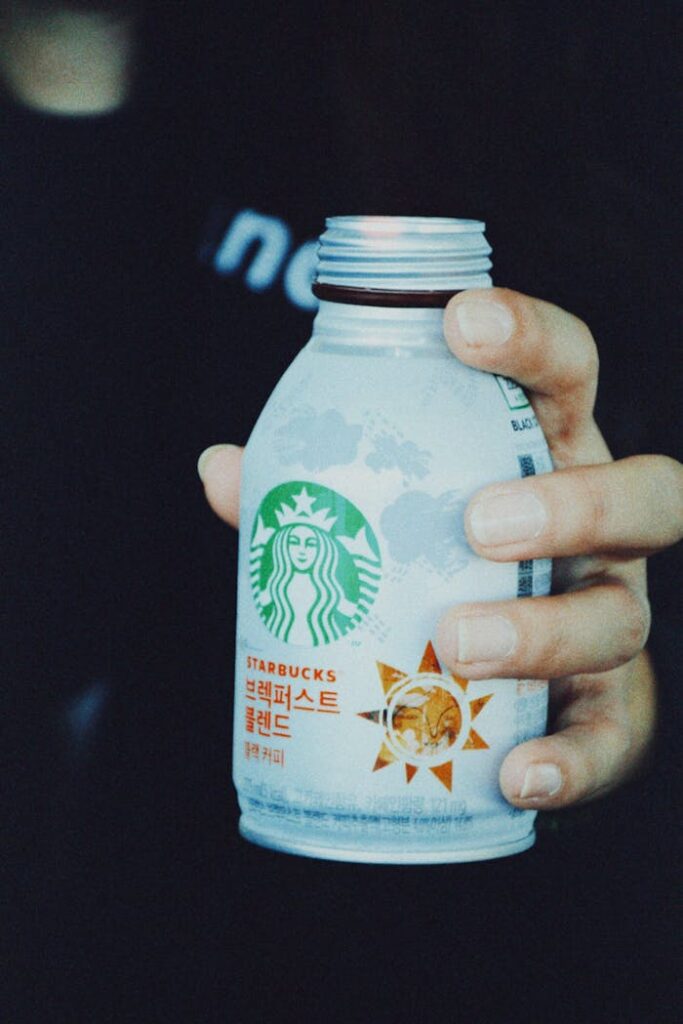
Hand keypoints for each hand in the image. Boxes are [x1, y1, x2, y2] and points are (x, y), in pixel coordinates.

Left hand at [198, 288, 682, 810]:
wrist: (486, 682)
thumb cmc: (434, 567)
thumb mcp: (383, 515)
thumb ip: (312, 491)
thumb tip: (220, 469)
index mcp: (546, 461)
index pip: (565, 377)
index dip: (531, 339)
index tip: (461, 323)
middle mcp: (599, 538)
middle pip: (644, 494)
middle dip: (572, 501)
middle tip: (479, 524)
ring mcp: (609, 621)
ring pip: (619, 618)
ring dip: (542, 629)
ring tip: (456, 643)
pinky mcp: (607, 713)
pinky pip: (611, 737)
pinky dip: (571, 761)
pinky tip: (516, 776)